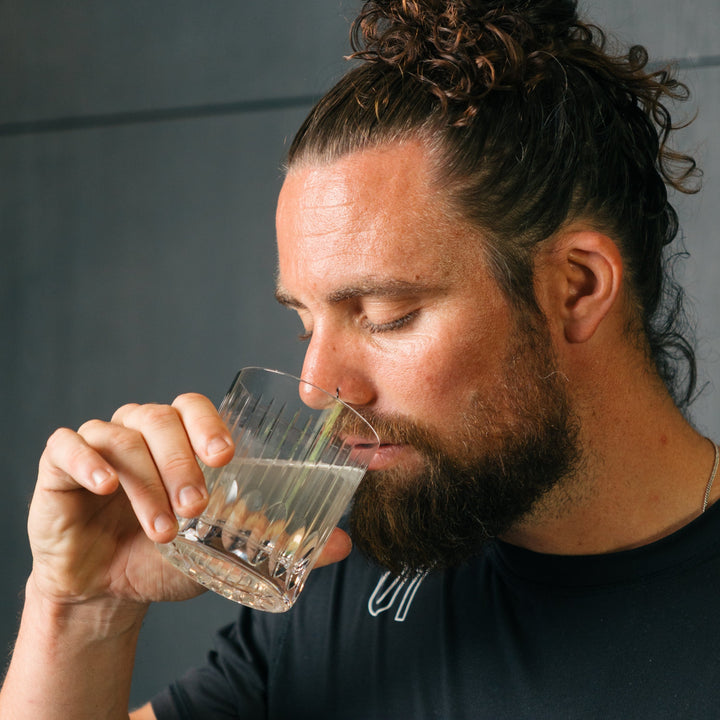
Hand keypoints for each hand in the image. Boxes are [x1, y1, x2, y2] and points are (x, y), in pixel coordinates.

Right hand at [28, 393, 353, 609]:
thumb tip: (343, 543)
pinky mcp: (60, 467)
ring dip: (147, 482)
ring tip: (165, 530)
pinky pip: (66, 446)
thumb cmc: (167, 557)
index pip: (193, 407)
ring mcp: (100, 445)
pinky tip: (106, 488)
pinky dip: (87, 462)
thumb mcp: (223, 550)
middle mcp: (140, 432)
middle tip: (197, 507)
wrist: (109, 589)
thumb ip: (277, 539)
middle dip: (181, 461)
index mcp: (179, 440)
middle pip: (160, 418)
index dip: (210, 424)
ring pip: (121, 437)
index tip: (227, 458)